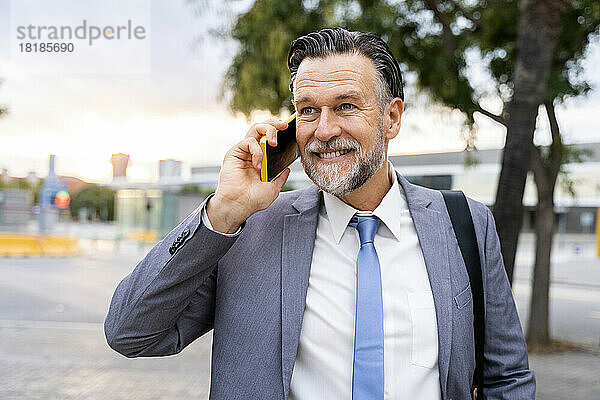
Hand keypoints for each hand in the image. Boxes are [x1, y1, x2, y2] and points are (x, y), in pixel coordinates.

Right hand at [205, 118, 290, 232]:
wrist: (239, 206)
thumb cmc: (253, 200)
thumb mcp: (273, 188)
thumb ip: (280, 177)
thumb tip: (287, 169)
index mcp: (260, 159)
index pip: (268, 138)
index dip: (278, 131)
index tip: (289, 129)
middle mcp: (251, 153)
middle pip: (262, 128)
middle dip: (274, 123)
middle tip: (284, 125)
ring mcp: (243, 152)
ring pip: (255, 129)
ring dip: (268, 130)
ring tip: (274, 142)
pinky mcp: (234, 153)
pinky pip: (249, 142)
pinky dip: (257, 151)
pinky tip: (258, 165)